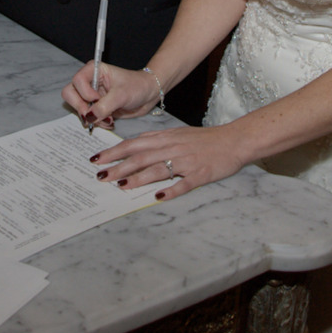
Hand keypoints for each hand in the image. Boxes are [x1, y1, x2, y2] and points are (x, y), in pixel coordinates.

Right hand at [62, 61, 161, 127]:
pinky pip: (87, 117)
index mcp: (94, 70)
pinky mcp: (96, 107)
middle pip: (70, 94)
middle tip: (93, 115)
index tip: (97, 99)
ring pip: (77, 107)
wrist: (148, 95)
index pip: (77, 80)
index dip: (84, 92)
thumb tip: (90, 116)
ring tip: (108, 119)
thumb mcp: (122, 95)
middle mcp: (90, 82)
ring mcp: (91, 95)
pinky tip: (109, 121)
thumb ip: (105, 106)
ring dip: (90, 117)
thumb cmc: (137, 86)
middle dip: (81, 107)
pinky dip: (96, 122)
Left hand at [88, 123, 245, 200]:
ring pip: (157, 169)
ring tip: (121, 186)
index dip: (114, 151)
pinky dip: (170, 190)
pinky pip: (183, 183)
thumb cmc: (204, 139)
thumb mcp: (177, 134)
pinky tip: (158, 197)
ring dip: (137, 178)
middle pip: (140, 157)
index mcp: (165, 138)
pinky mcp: (200, 174)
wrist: (234, 140)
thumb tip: (134, 146)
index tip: (97, 159)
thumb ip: (156, 141)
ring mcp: (186, 161)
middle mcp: (172, 148)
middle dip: (118, 167)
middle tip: (101, 176)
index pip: (134, 144)